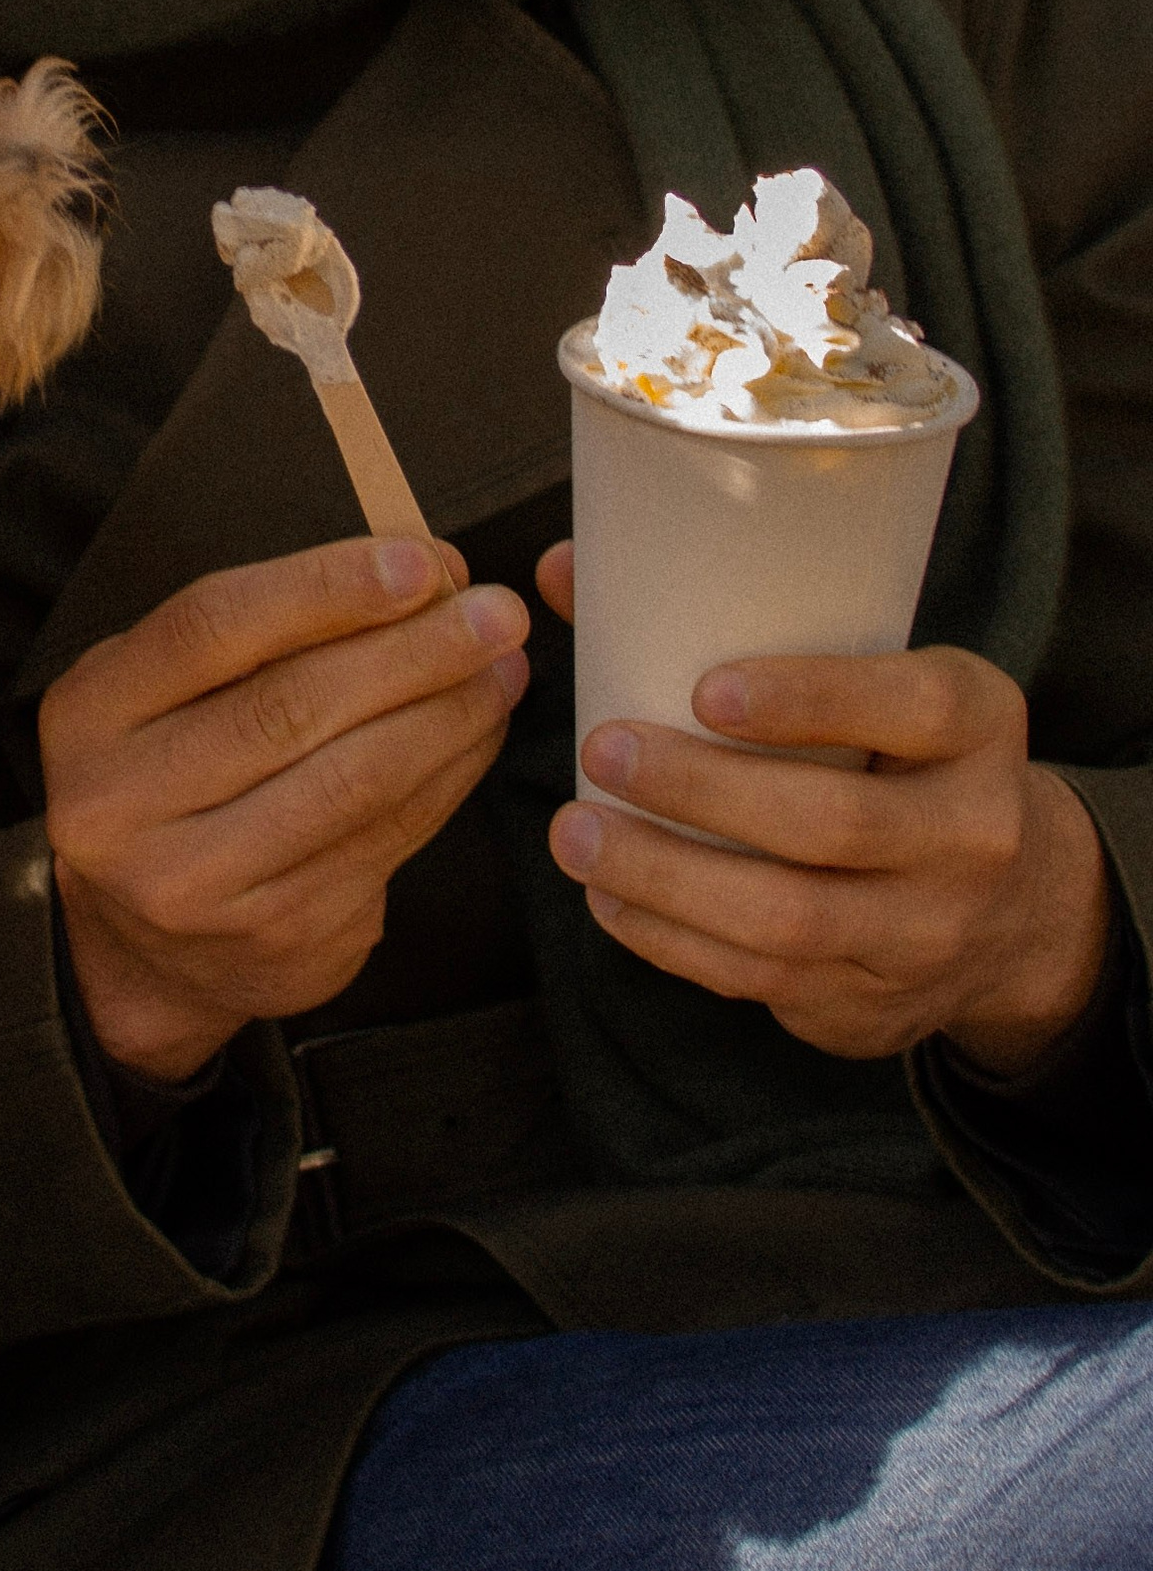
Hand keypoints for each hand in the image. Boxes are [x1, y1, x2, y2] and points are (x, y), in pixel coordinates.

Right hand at [41, 534, 529, 1080]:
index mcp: (89, 714)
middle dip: (413, 650)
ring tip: (502, 668)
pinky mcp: (275, 935)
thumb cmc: (174, 775)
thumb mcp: (170, 690)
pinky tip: (478, 733)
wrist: (144, 945)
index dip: (325, 588)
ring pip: (350, 781)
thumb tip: (420, 572)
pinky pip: (384, 839)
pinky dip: (448, 777)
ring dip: (447, 715)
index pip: (210, 628)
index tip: (423, 562)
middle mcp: (122, 804)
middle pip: (289, 706)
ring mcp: (196, 881)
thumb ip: (267, 629)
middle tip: (496, 612)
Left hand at [536, 542, 1109, 1068]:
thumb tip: (557, 568)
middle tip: (604, 749)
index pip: (915, 705)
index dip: (811, 699)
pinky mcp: (872, 1002)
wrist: (1013, 907)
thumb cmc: (899, 757)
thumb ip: (733, 620)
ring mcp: (927, 930)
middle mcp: (973, 831)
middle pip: (833, 823)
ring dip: (664, 878)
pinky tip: (609, 900)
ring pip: (787, 918)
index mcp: (980, 723)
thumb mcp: (877, 681)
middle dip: (702, 792)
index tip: (705, 688)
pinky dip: (671, 941)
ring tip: (576, 834)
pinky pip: (761, 978)